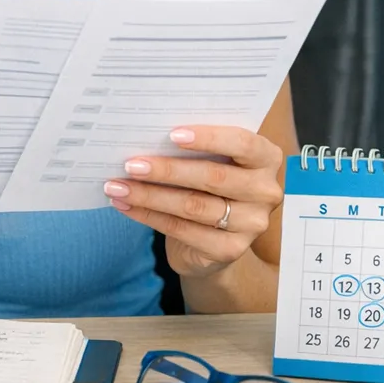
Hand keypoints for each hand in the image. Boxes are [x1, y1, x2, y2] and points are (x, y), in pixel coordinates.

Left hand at [103, 126, 283, 277]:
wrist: (213, 242)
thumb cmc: (208, 186)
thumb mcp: (210, 161)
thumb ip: (194, 148)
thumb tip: (146, 133)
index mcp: (266, 159)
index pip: (244, 143)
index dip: (209, 138)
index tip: (172, 134)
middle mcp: (266, 191)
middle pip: (213, 177)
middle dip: (167, 170)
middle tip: (131, 164)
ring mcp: (252, 224)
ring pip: (193, 205)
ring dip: (149, 195)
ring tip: (117, 186)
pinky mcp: (230, 249)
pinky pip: (182, 229)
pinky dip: (148, 215)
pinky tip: (126, 205)